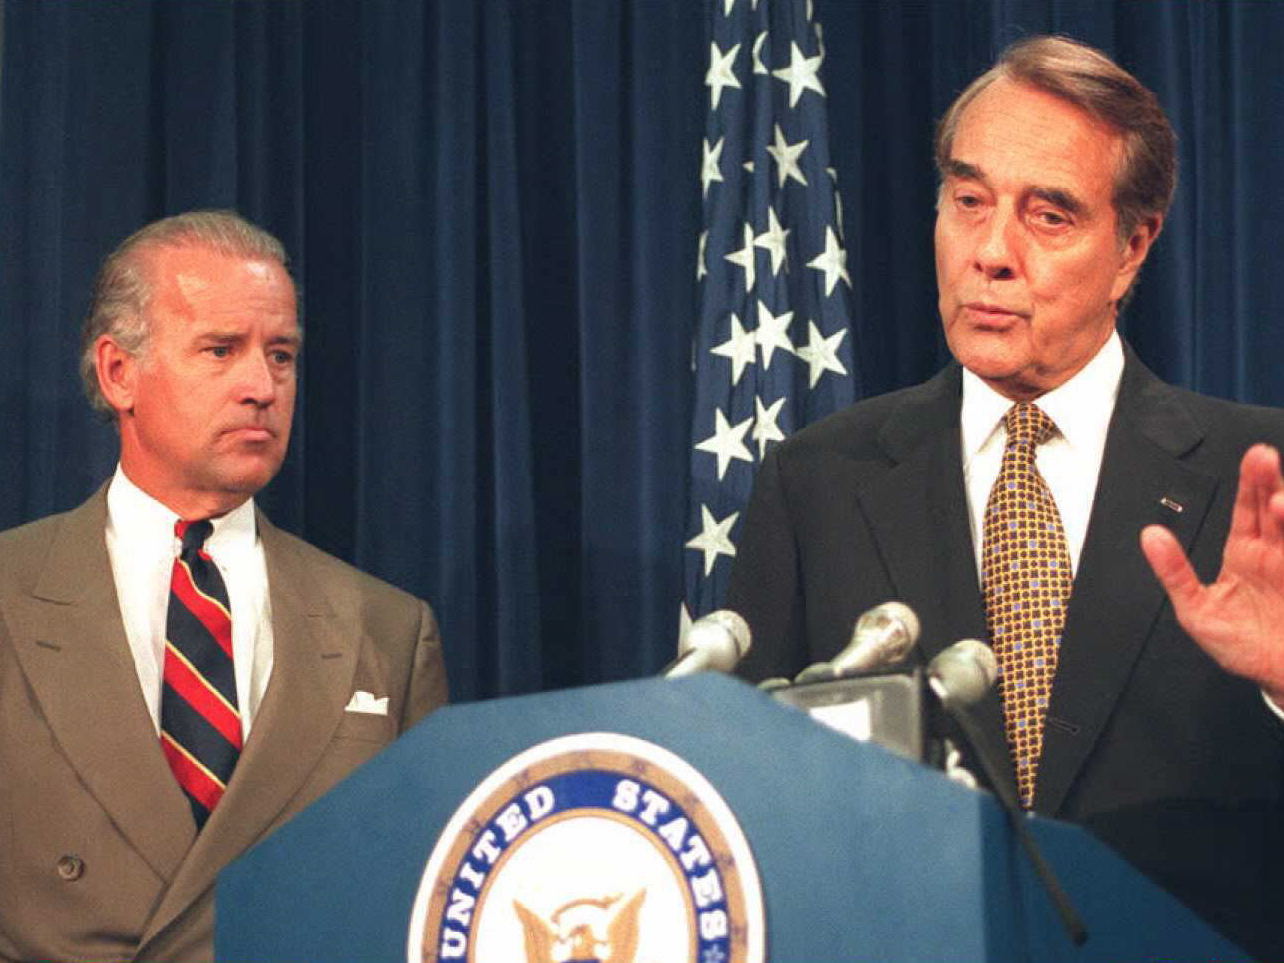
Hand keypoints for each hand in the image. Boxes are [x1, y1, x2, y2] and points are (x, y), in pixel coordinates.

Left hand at [1140, 443, 1283, 703]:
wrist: (1276, 676)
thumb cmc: (1238, 645)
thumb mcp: (1196, 611)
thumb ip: (1174, 572)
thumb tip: (1150, 536)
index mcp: (1246, 554)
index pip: (1247, 510)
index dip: (1250, 483)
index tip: (1254, 458)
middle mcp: (1275, 554)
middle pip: (1274, 509)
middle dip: (1270, 482)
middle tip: (1264, 459)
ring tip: (1279, 504)